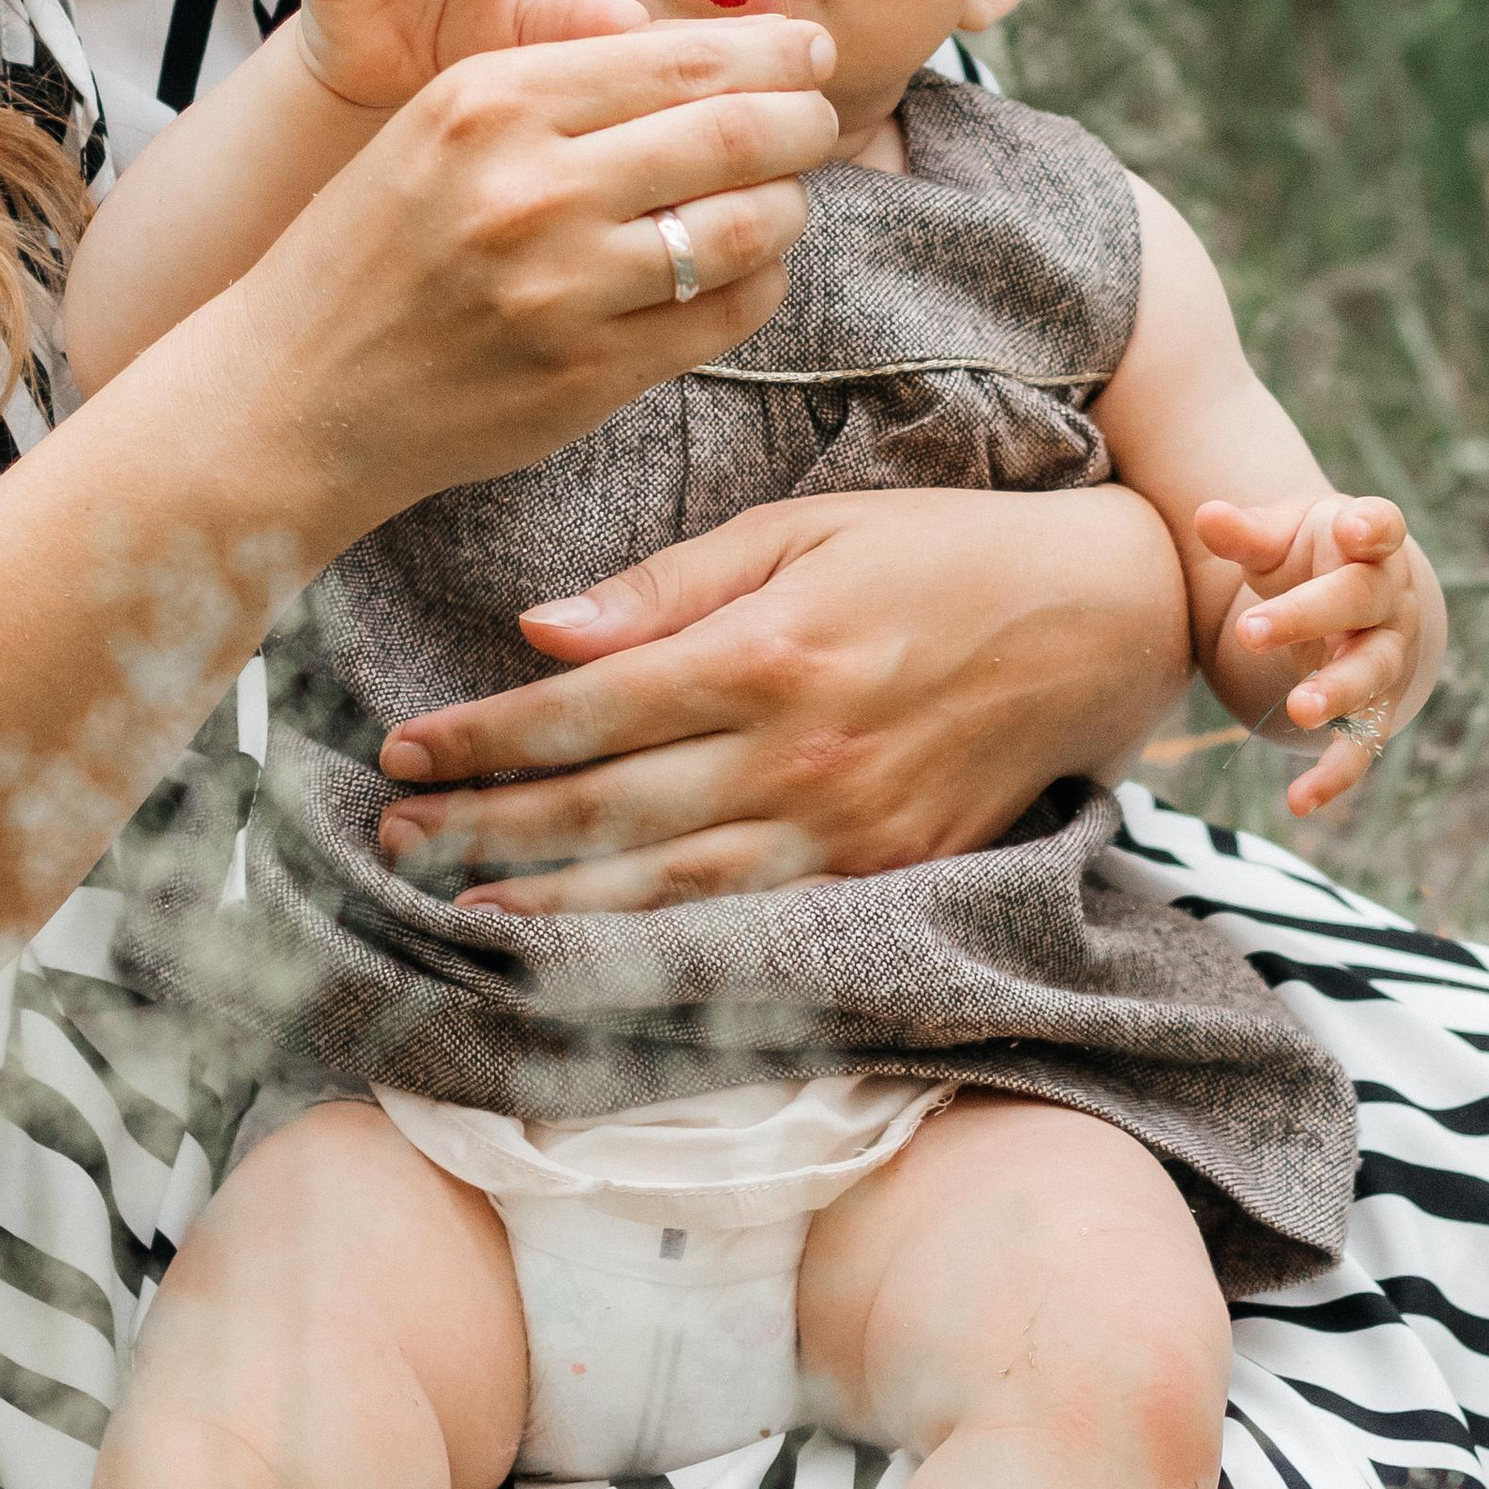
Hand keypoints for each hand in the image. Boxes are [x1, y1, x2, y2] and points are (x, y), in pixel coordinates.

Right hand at [229, 17, 840, 534]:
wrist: (290, 391)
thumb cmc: (376, 247)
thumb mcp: (442, 127)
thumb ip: (564, 89)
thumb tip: (721, 60)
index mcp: (490, 101)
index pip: (680, 57)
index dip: (772, 51)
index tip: (811, 49)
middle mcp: (529, 187)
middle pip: (736, 132)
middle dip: (803, 120)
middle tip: (819, 118)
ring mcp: (562, 288)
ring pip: (748, 225)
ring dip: (788, 205)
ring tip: (782, 197)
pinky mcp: (588, 373)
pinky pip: (725, 312)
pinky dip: (757, 283)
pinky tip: (741, 271)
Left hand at [362, 484, 1191, 906]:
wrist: (1096, 620)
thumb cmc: (934, 552)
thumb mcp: (801, 530)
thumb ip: (667, 589)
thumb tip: (543, 633)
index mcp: (767, 652)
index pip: (586, 711)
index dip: (483, 737)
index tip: (401, 751)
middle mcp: (798, 756)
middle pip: (606, 812)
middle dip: (487, 831)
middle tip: (391, 841)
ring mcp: (844, 833)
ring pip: (668, 893)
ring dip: (552, 910)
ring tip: (458, 915)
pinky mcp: (884, 881)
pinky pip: (752, 929)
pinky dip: (662, 950)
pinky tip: (592, 958)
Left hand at [1196, 490, 1427, 813]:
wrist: (1351, 594)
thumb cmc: (1308, 555)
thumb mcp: (1279, 536)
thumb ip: (1245, 533)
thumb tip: (1205, 516)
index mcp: (1371, 543)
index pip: (1382, 525)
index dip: (1372, 527)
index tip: (1356, 530)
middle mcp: (1391, 598)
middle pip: (1358, 603)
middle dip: (1306, 617)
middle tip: (1250, 632)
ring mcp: (1390, 654)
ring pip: (1370, 674)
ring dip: (1335, 694)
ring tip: (1297, 712)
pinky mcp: (1378, 705)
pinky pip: (1362, 743)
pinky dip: (1335, 774)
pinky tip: (1300, 801)